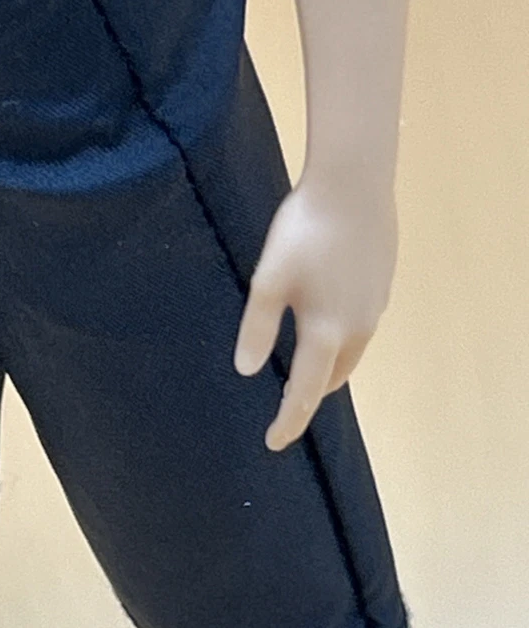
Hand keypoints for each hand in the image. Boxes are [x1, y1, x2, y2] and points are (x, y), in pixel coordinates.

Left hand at [233, 174, 398, 450]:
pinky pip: (360, 330)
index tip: (273, 444)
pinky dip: (339, 343)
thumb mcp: (268, 281)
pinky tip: (325, 326)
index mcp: (327, 332)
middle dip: (308, 396)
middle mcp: (358, 328)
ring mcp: (376, 307)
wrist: (354, 184)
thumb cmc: (304, 232)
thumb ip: (257, 329)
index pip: (305, 392)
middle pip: (332, 378)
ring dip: (326, 370)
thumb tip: (246, 370)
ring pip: (350, 354)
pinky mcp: (382, 286)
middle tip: (283, 405)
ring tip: (301, 372)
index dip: (288, 421)